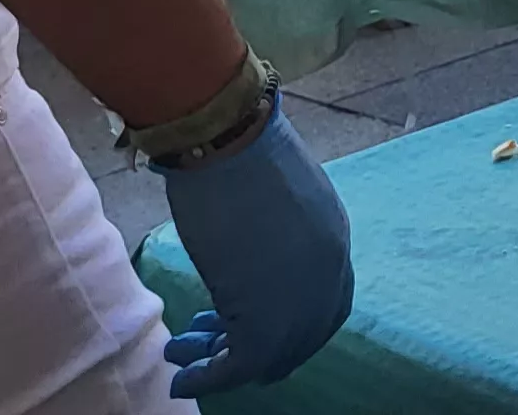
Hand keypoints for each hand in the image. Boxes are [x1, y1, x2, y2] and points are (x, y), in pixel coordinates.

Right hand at [157, 108, 354, 396]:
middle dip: (260, 349)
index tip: (252, 326)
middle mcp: (329, 276)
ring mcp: (302, 299)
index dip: (294, 325)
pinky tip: (181, 376)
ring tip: (186, 358)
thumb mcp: (276, 194)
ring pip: (271, 355)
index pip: (327, 304)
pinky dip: (210, 376)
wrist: (226, 140)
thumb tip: (248, 249)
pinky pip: (239, 364)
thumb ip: (278, 231)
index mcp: (335, 240)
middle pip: (302, 336)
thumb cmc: (239, 151)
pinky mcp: (266, 318)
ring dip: (225, 364)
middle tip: (215, 349)